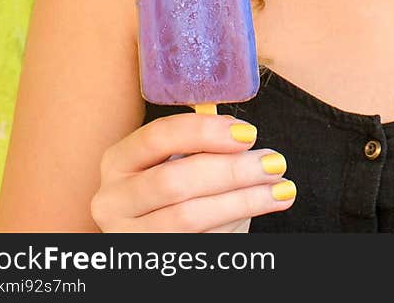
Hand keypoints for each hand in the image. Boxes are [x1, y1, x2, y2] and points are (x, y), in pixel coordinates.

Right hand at [90, 114, 295, 232]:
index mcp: (119, 160)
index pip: (158, 136)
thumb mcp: (181, 160)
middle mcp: (112, 200)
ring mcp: (127, 236)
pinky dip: (235, 225)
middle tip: (275, 162)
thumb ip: (203, 144)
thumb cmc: (179, 188)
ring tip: (281, 189)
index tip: (248, 134)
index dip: (205, 131)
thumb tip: (242, 134)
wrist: (165, 237)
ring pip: (187, 217)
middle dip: (232, 170)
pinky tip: (263, 208)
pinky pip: (197, 244)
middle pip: (175, 181)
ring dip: (243, 201)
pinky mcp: (149, 262)